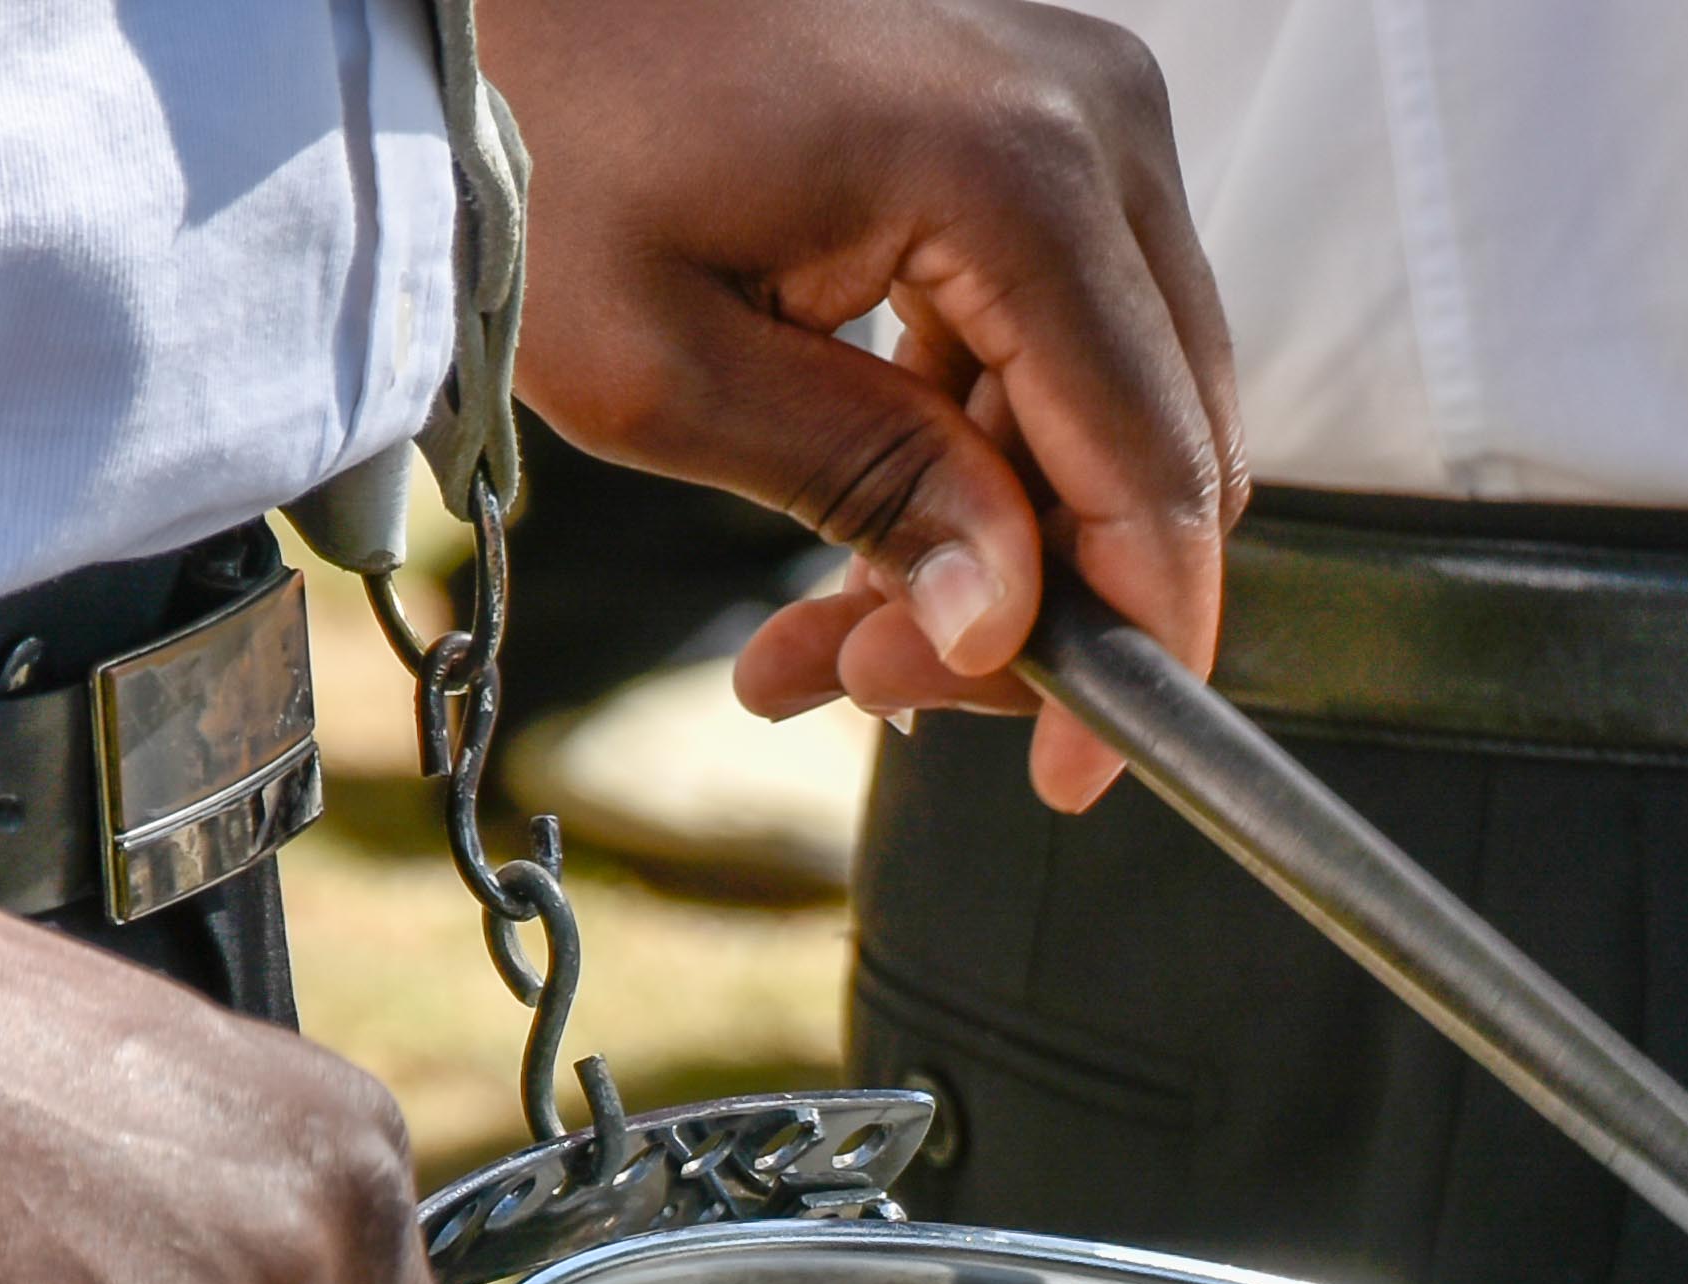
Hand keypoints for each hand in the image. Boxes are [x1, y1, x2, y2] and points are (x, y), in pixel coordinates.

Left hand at [485, 0, 1243, 806]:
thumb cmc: (527, 119)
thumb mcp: (662, 365)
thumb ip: (866, 491)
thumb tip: (1003, 626)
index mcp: (1016, 168)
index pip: (1152, 465)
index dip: (1135, 648)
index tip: (1068, 775)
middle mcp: (1088, 116)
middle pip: (1160, 441)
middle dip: (1036, 602)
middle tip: (872, 682)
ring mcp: (1073, 104)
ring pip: (1116, 404)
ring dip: (992, 541)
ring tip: (824, 629)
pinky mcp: (1033, 117)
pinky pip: (1060, 331)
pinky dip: (972, 447)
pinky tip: (855, 520)